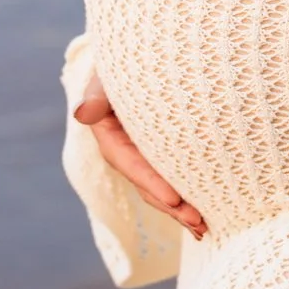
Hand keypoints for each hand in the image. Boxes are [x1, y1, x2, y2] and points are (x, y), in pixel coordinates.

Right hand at [72, 69, 206, 238]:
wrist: (136, 61)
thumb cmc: (122, 66)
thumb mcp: (104, 79)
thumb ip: (96, 96)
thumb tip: (81, 113)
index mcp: (111, 138)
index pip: (131, 164)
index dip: (153, 183)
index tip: (174, 199)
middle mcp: (127, 154)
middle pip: (149, 185)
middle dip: (172, 207)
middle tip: (199, 223)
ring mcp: (144, 158)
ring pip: (162, 188)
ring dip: (182, 210)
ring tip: (204, 227)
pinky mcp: (161, 156)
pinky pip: (174, 179)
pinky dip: (188, 197)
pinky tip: (207, 214)